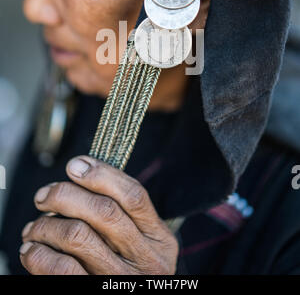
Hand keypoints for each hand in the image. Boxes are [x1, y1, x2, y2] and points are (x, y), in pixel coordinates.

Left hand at [20, 156, 178, 274]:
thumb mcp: (139, 243)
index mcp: (159, 239)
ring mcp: (120, 280)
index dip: (102, 174)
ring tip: (35, 228)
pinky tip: (32, 249)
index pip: (134, 195)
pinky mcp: (94, 293)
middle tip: (43, 196)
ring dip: (47, 225)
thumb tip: (79, 170)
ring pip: (78, 235)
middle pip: (104, 211)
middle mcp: (146, 260)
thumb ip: (120, 213)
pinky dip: (39, 253)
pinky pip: (61, 268)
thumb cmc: (127, 269)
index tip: (75, 165)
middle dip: (66, 195)